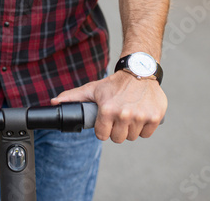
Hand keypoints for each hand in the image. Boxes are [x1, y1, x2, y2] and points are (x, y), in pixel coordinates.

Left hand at [51, 71, 166, 142]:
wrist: (139, 71)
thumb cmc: (114, 83)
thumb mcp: (92, 89)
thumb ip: (73, 97)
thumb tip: (53, 103)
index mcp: (107, 110)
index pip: (102, 135)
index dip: (103, 129)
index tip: (106, 121)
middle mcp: (124, 114)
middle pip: (117, 139)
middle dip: (116, 130)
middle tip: (118, 117)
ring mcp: (141, 116)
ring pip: (132, 137)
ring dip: (130, 129)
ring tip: (128, 114)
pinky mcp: (155, 117)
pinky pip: (146, 134)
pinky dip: (144, 128)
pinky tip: (140, 116)